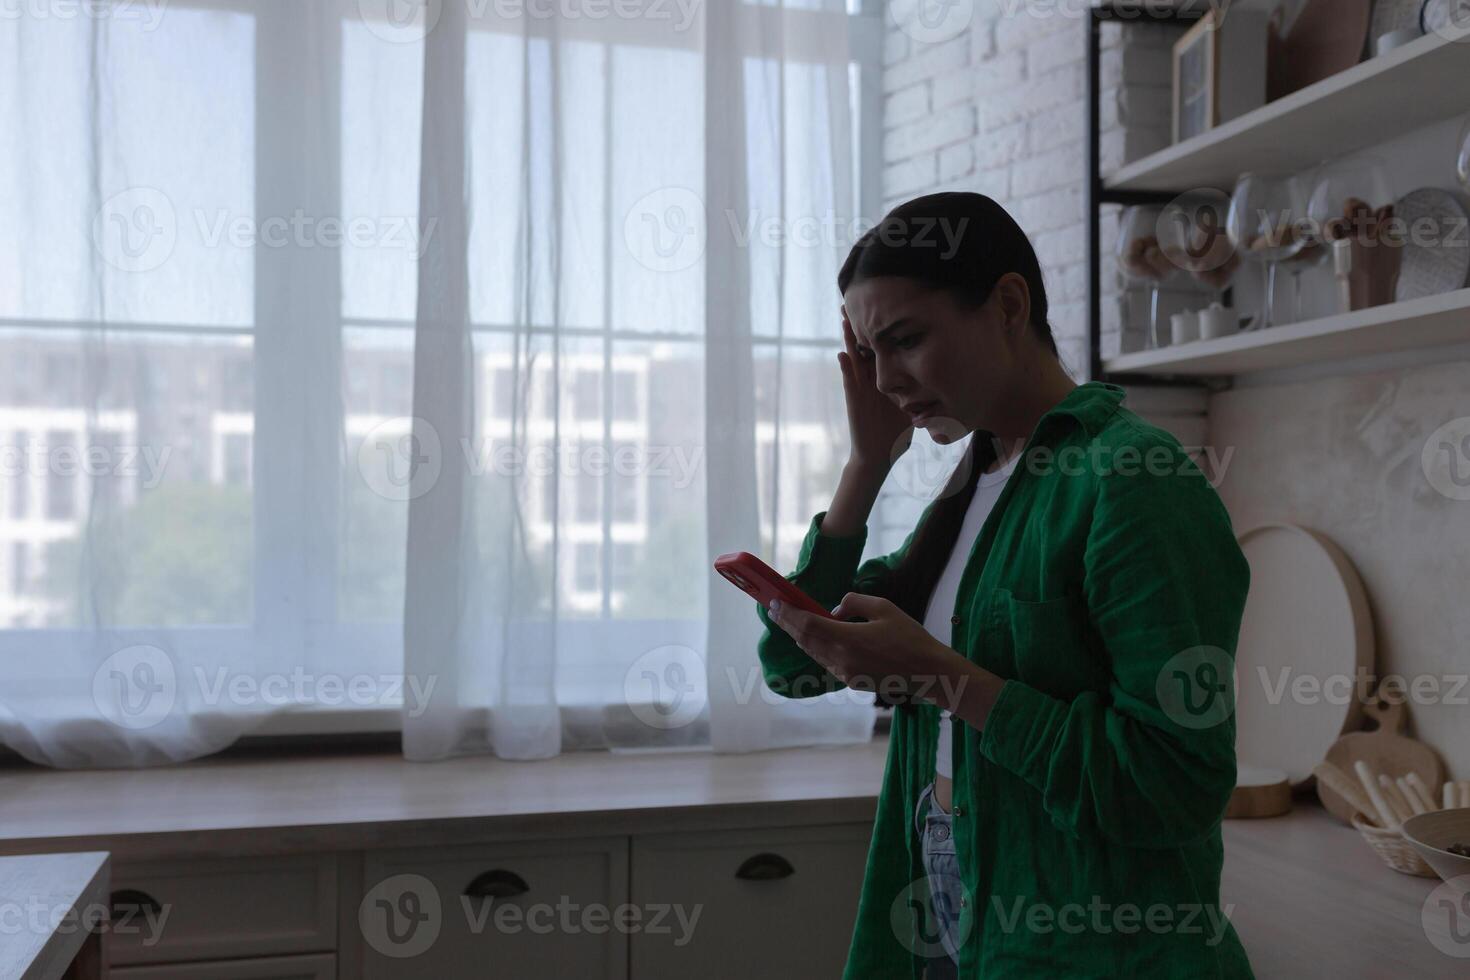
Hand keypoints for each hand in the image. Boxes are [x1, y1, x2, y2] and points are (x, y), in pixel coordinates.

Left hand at [767, 592, 964, 703]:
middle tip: (775, 610)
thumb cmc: (910, 637)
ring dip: (800, 636)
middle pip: (804, 639)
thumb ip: (853, 603)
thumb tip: (834, 610)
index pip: (807, 624)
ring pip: (813, 652)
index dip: (788, 613)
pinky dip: (816, 647)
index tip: (775, 602)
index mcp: (847, 639)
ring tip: (790, 621)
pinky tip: (814, 639)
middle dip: (787, 623)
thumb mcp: (884, 608)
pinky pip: (826, 661)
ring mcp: (845, 673)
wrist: (928, 672)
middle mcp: (841, 659)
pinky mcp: (851, 681)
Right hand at [838, 307, 912, 470]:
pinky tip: (842, 354)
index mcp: (885, 378)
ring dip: (849, 338)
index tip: (886, 306)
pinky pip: (849, 380)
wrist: (878, 456)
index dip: (883, 328)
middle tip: (856, 299)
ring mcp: (861, 387)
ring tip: (846, 318)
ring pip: (854, 357)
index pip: (883, 347)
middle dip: (862, 324)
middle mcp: (871, 378)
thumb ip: (928, 395)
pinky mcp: (854, 399)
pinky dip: (845, 367)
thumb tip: (955, 384)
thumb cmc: (896, 434)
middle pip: (865, 345)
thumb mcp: (915, 409)